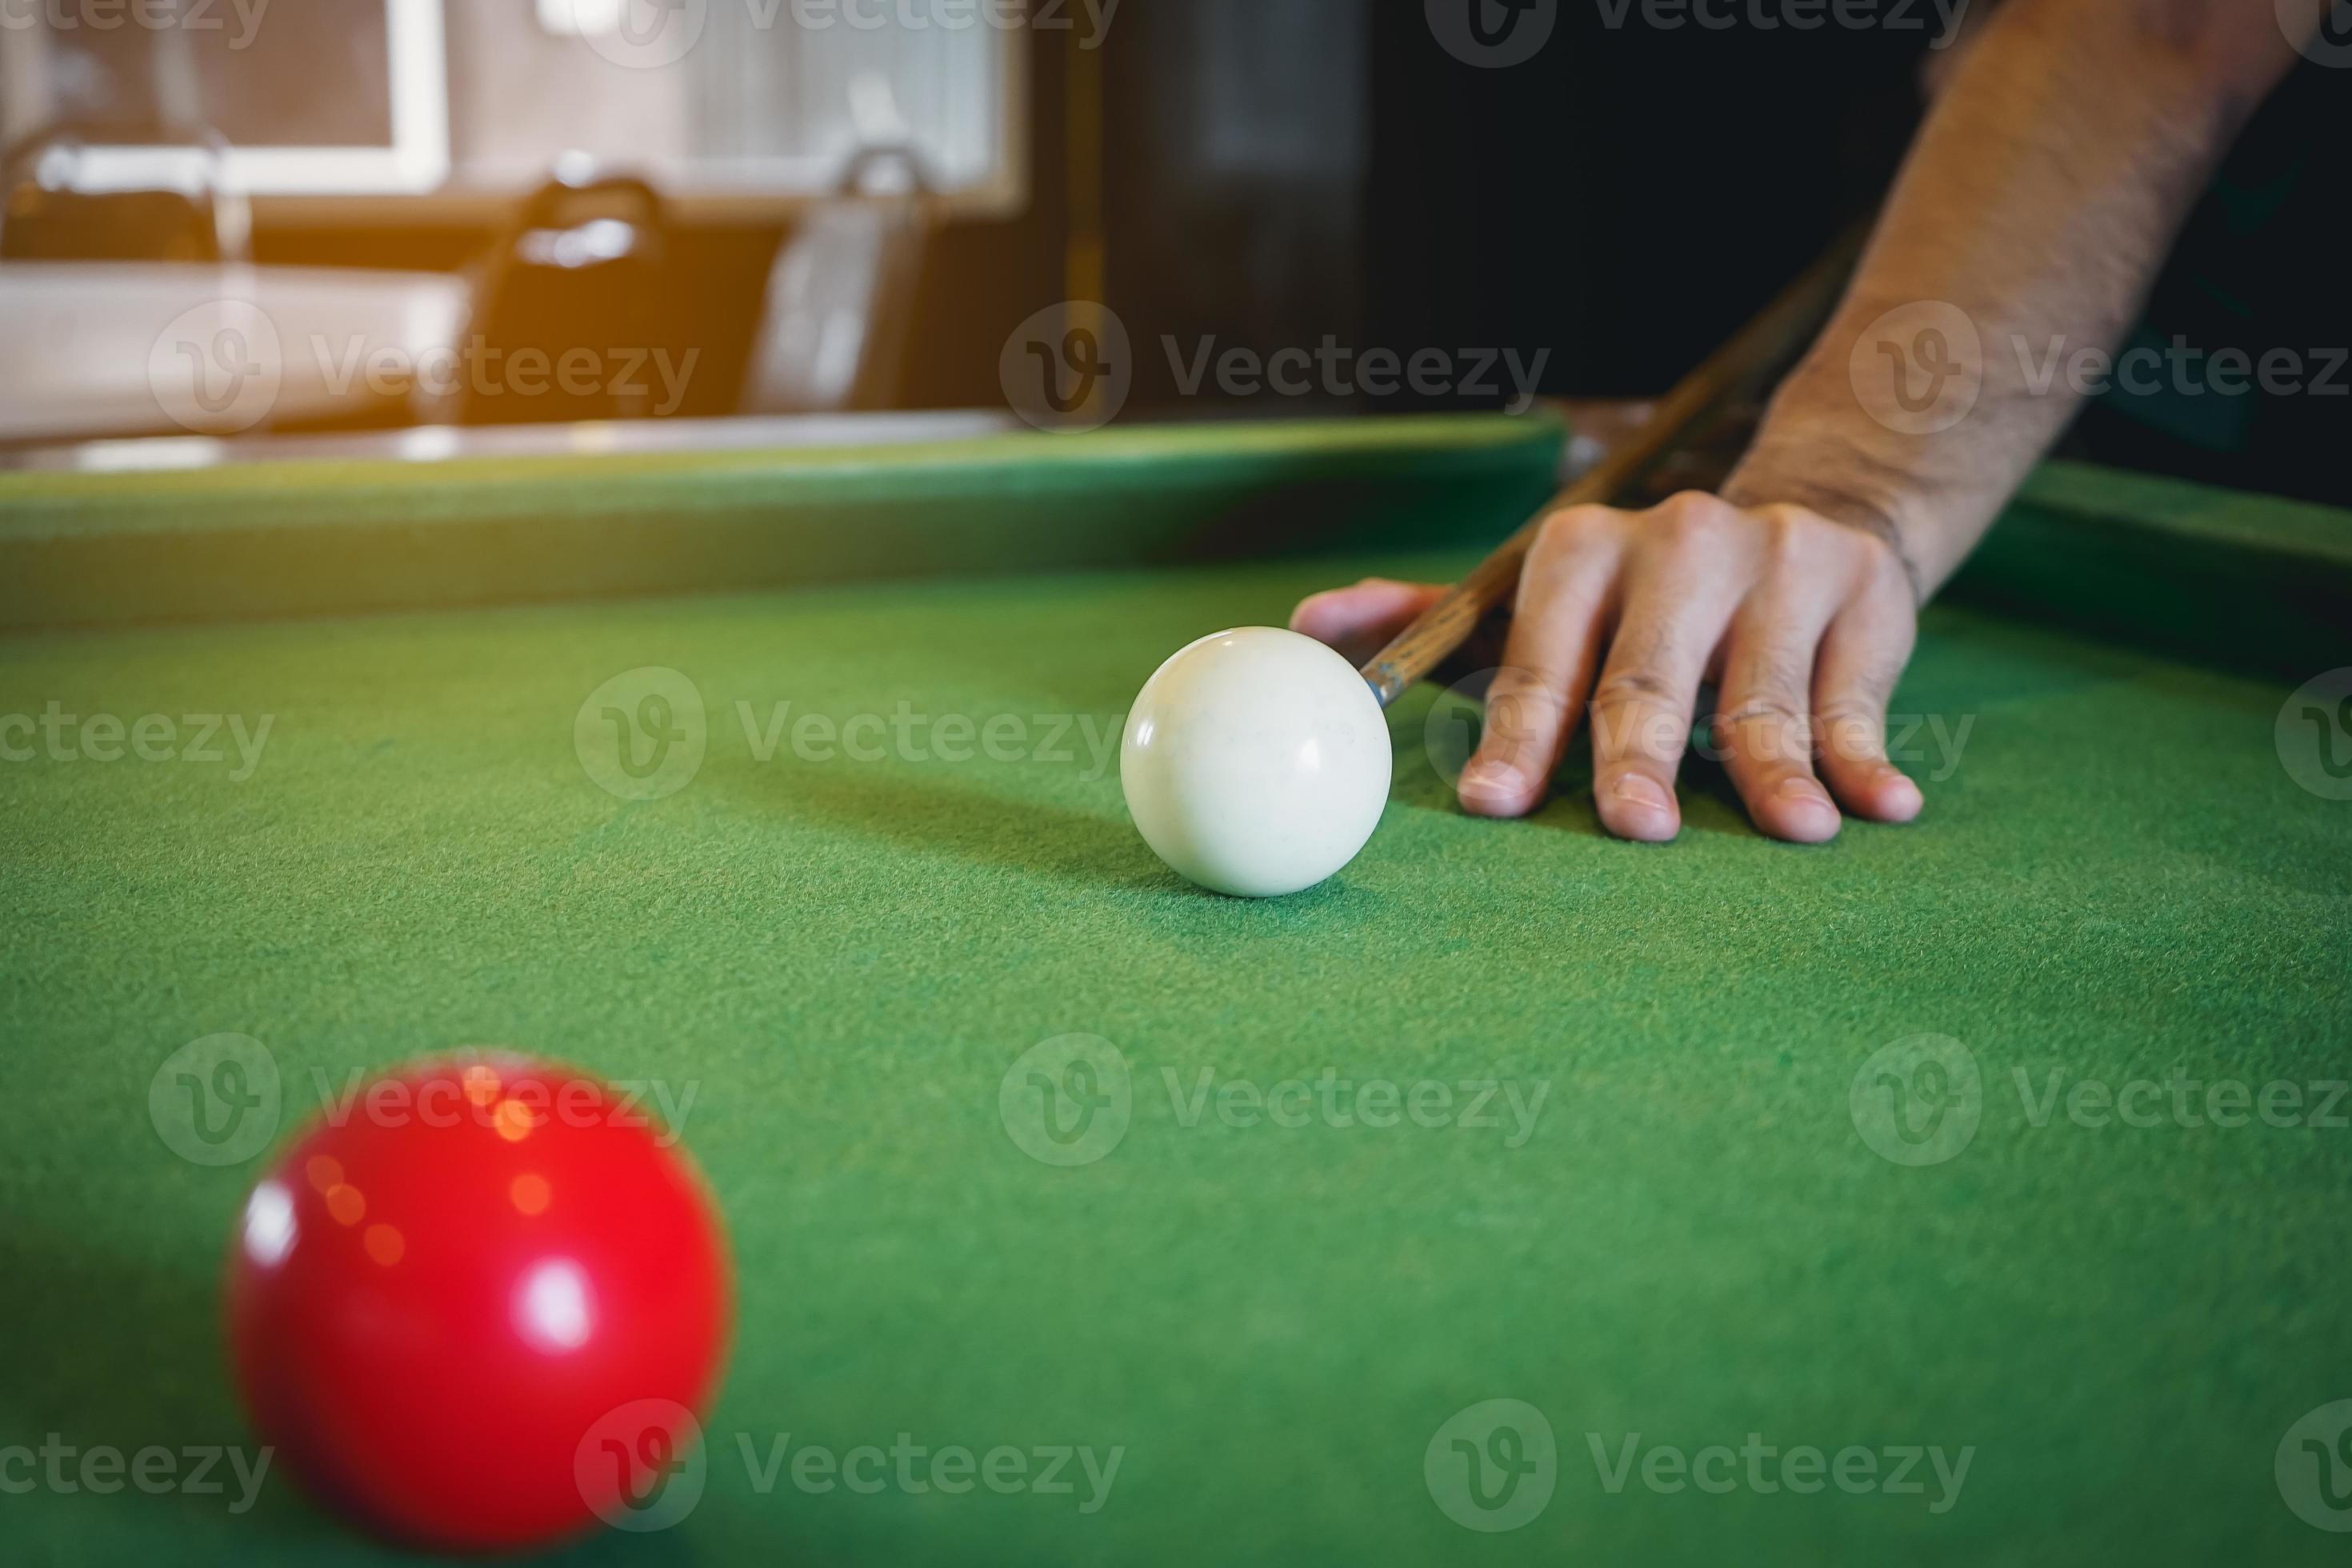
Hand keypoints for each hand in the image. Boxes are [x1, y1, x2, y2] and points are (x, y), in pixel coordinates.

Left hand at [1291, 492, 1926, 843]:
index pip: (1541, 656)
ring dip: (1775, 766)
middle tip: (1637, 828)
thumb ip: (1426, 622)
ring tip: (1796, 831)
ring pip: (1764, 687)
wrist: (1805, 519)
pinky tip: (1882, 804)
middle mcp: (1677, 543)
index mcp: (1578, 551)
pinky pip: (1857, 691)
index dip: (1517, 734)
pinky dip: (1866, 753)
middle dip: (1639, 754)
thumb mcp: (1533, 597)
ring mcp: (1777, 562)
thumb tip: (1303, 631)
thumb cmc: (1635, 596)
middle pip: (1648, 674)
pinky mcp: (1864, 590)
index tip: (1495, 803)